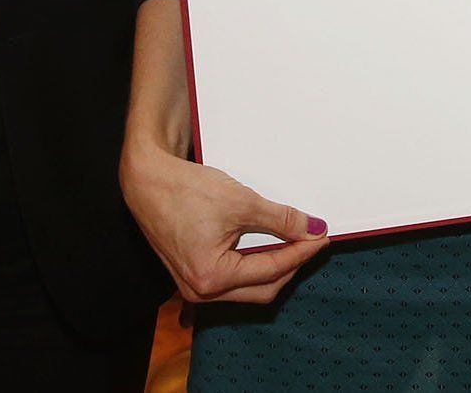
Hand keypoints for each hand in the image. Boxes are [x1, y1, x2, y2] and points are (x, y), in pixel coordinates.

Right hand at [121, 142, 328, 303]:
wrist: (148, 181)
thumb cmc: (186, 190)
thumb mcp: (242, 203)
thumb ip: (282, 220)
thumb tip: (313, 229)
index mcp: (210, 278)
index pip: (271, 271)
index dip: (301, 252)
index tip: (322, 237)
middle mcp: (200, 291)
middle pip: (262, 288)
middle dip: (290, 266)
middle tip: (312, 240)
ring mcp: (194, 285)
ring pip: (248, 287)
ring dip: (273, 267)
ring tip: (294, 242)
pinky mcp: (193, 273)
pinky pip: (233, 279)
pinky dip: (254, 265)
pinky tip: (268, 246)